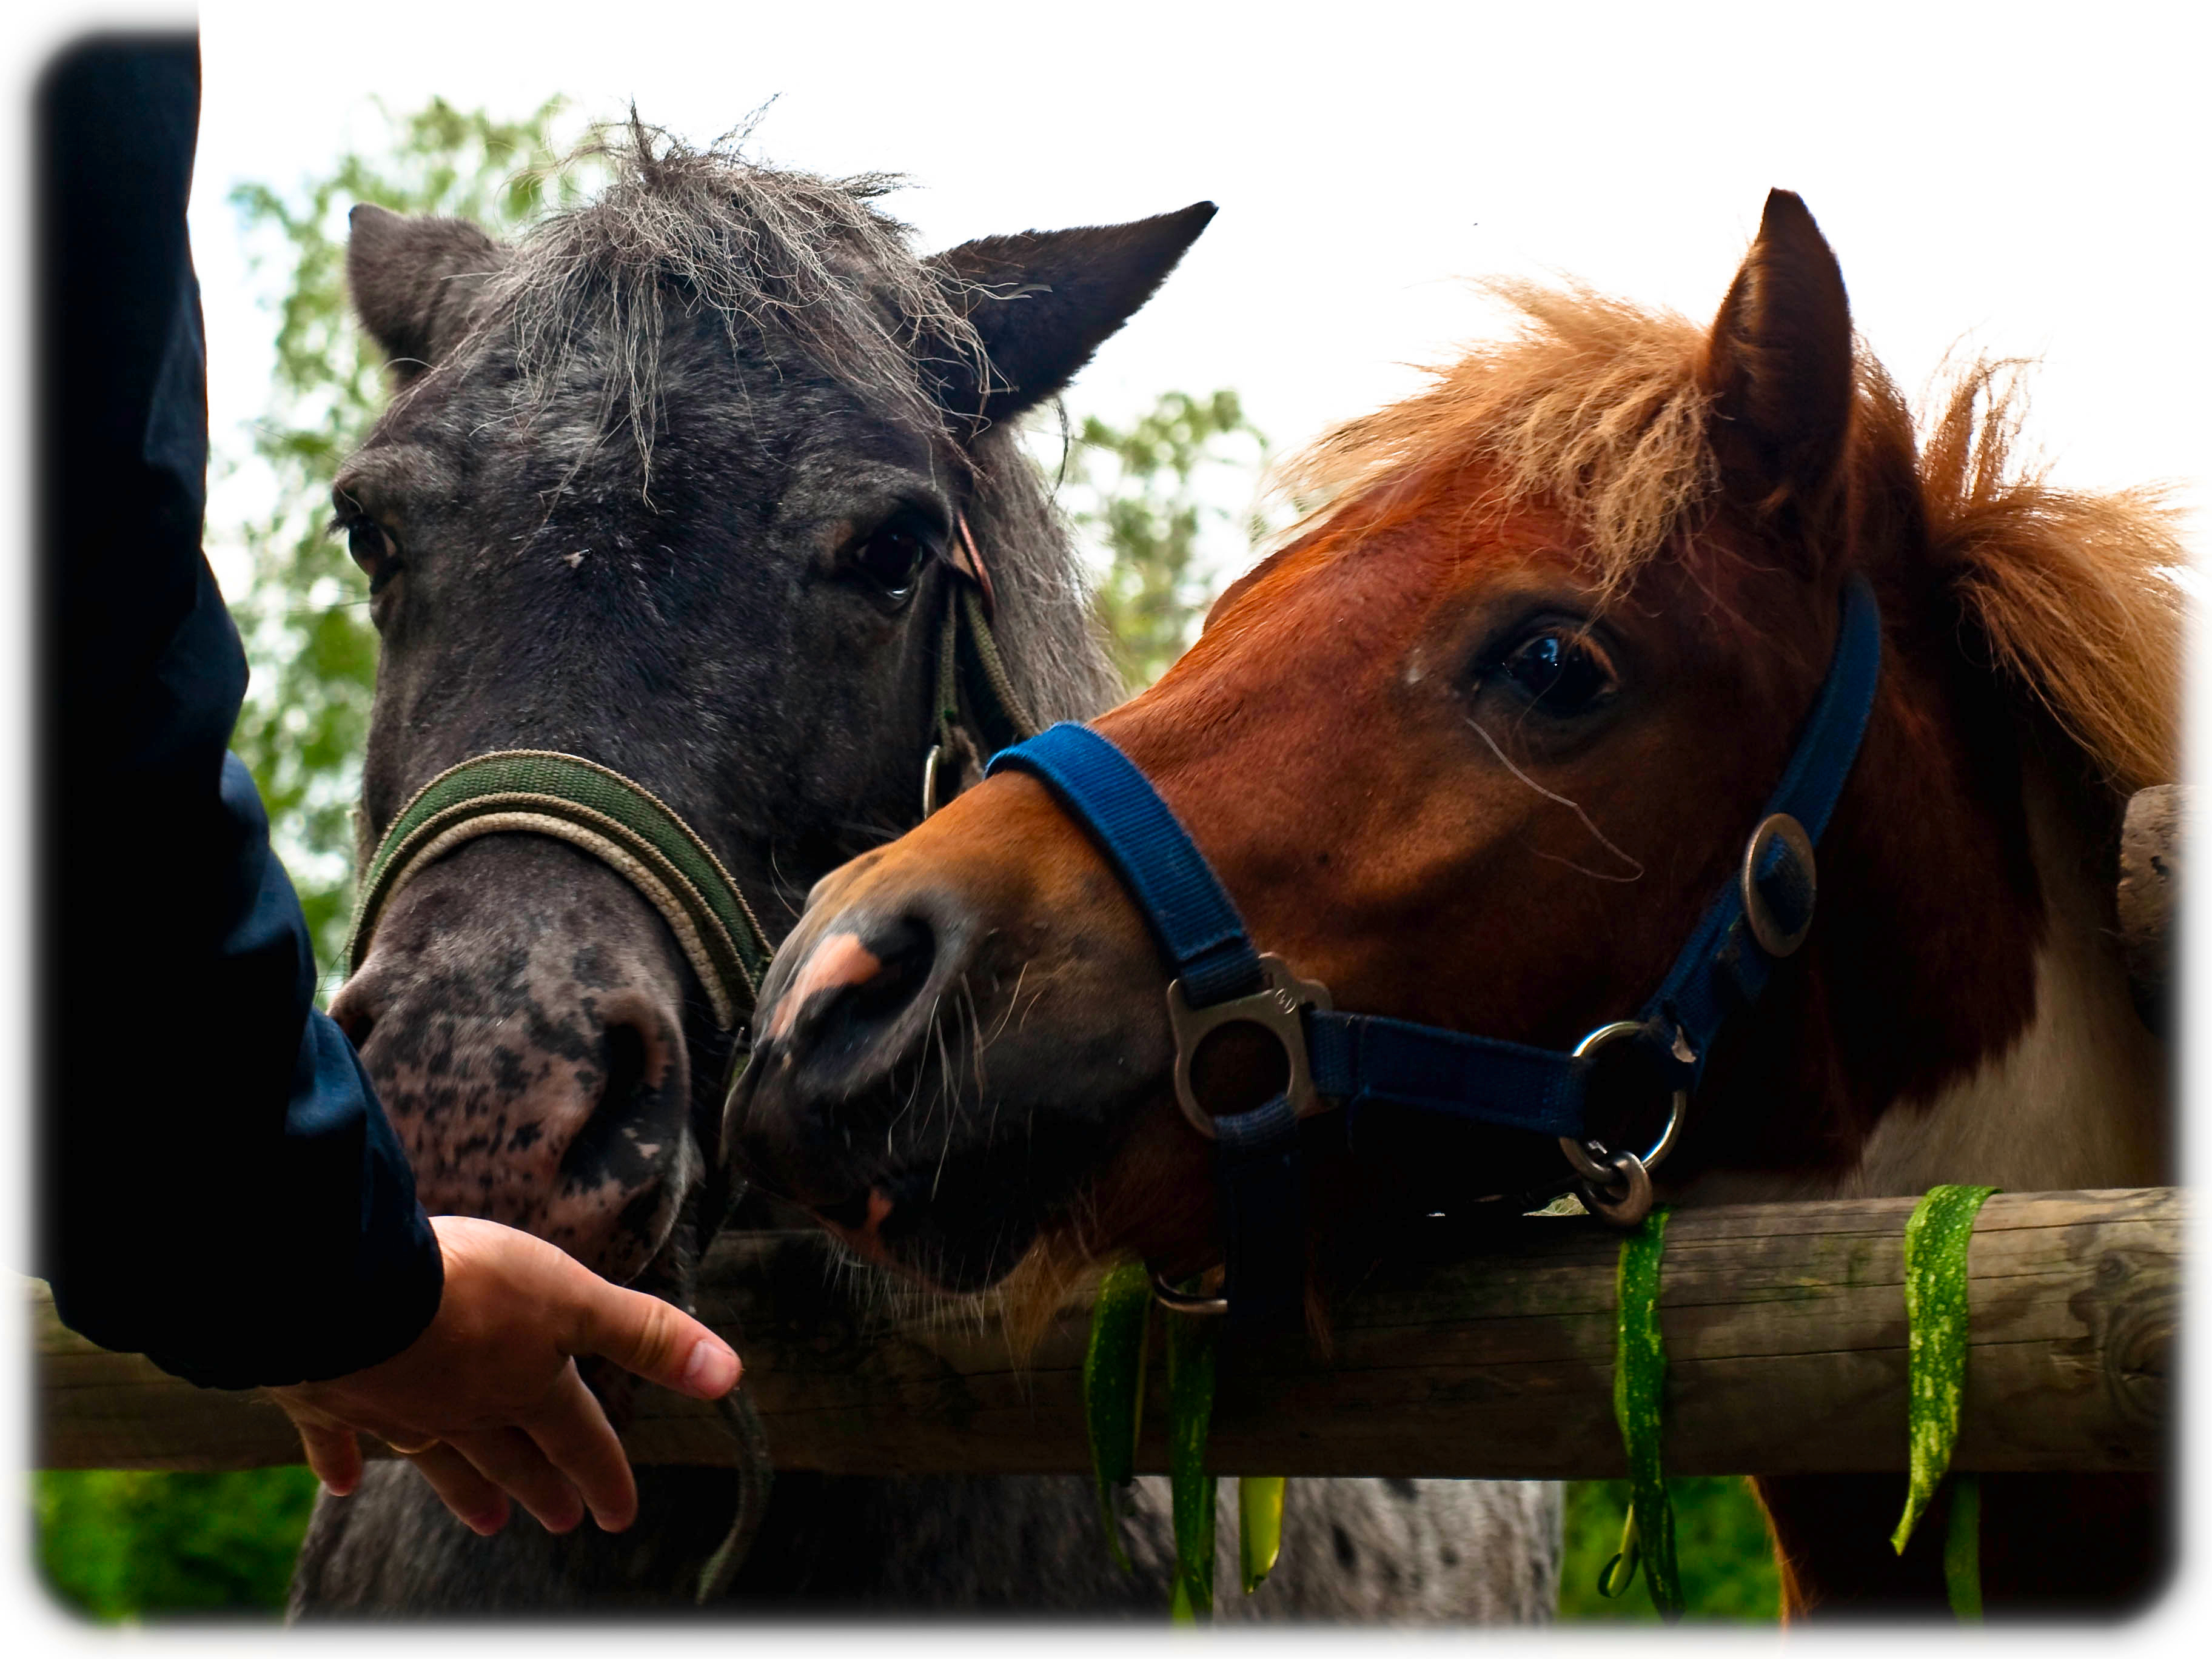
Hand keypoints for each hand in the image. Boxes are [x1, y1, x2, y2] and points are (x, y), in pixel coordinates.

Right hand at [267, 1215, 740, 1536]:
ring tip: (485, 1521)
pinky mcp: (327, 1392)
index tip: (618, 1516)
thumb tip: (730, 1375)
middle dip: (541, 1489)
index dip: (605, 1474)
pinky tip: (340, 1486)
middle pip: (511, 1457)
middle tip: (559, 1523)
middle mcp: (462, 1409)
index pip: (579, 1438)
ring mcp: (392, 1407)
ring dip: (463, 1488)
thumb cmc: (469, 1287)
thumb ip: (647, 1333)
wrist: (348, 1290)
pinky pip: (337, 1436)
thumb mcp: (576, 1299)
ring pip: (438, 1456)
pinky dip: (341, 1461)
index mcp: (524, 1386)